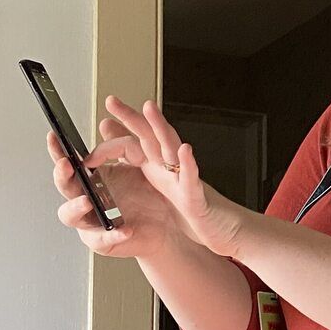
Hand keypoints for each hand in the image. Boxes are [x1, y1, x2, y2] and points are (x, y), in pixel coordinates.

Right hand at [48, 128, 179, 259]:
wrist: (164, 224)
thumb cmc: (145, 196)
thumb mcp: (136, 165)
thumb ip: (119, 145)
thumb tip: (106, 123)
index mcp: (88, 180)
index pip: (67, 163)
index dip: (58, 151)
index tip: (54, 136)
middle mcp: (84, 199)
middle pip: (64, 187)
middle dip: (62, 176)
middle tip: (67, 166)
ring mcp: (90, 222)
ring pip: (70, 216)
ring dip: (76, 207)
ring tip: (87, 201)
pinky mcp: (104, 241)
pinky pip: (103, 239)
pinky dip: (113, 234)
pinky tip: (125, 229)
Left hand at [85, 96, 251, 255]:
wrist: (222, 229)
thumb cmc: (192, 209)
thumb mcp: (159, 185)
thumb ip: (139, 163)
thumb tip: (119, 145)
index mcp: (158, 167)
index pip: (138, 140)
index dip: (122, 127)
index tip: (108, 111)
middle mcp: (171, 168)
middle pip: (151, 137)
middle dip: (132, 118)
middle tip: (112, 101)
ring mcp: (184, 180)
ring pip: (172, 149)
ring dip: (161, 128)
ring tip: (149, 108)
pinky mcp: (196, 198)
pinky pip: (192, 179)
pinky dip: (189, 164)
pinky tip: (185, 150)